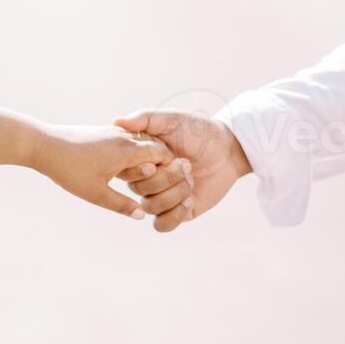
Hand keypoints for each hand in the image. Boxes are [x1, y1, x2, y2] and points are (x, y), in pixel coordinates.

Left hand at [34, 124, 173, 218]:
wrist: (44, 146)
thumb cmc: (69, 170)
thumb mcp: (96, 194)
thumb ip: (122, 205)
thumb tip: (143, 216)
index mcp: (126, 151)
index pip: (161, 153)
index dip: (170, 168)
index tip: (173, 182)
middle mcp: (123, 137)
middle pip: (154, 146)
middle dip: (161, 163)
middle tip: (165, 181)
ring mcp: (113, 132)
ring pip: (140, 142)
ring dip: (146, 157)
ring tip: (147, 176)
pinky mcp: (103, 132)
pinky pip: (127, 140)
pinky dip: (132, 152)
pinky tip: (127, 167)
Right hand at [115, 110, 250, 231]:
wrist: (227, 149)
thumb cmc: (198, 131)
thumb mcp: (172, 119)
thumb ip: (146, 118)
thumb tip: (117, 121)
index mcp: (140, 158)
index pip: (126, 170)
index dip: (145, 166)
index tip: (165, 154)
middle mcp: (146, 178)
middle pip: (139, 190)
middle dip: (166, 178)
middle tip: (187, 164)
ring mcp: (159, 196)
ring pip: (150, 207)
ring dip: (175, 193)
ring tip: (191, 180)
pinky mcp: (175, 212)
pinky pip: (162, 225)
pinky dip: (175, 215)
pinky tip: (190, 200)